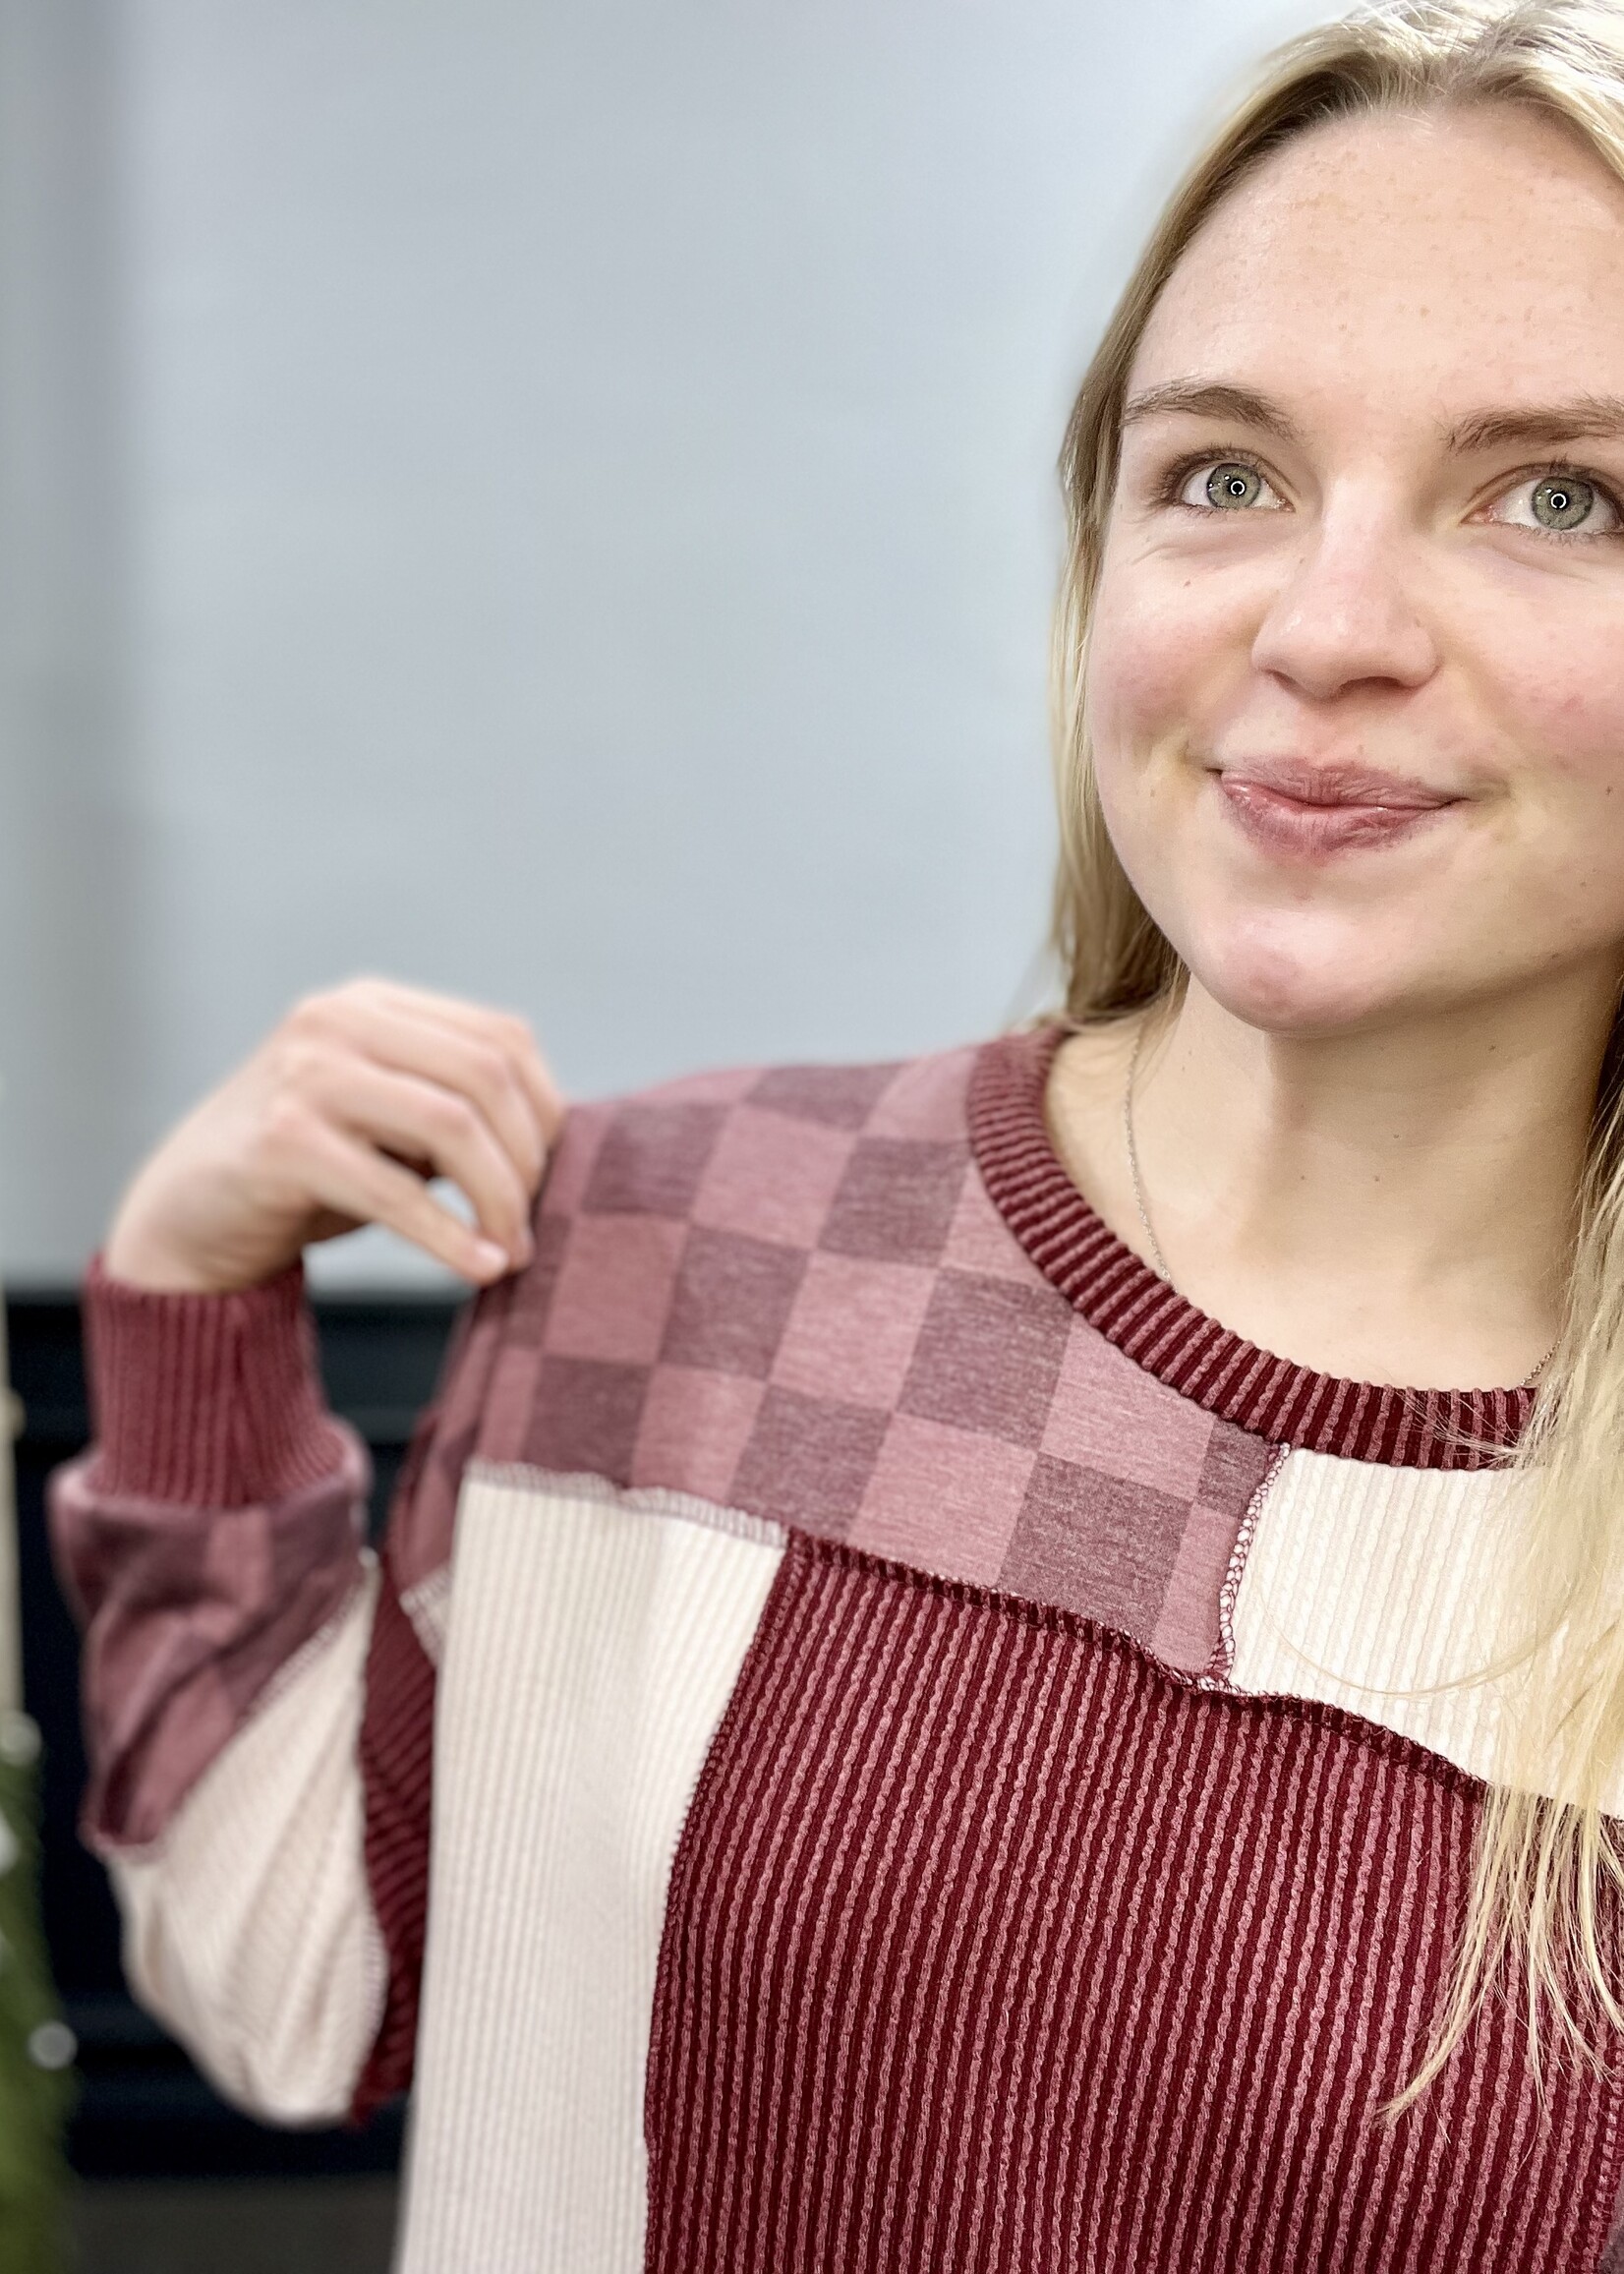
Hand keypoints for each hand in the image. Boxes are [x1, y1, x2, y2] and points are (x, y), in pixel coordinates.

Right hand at [103, 979, 562, 1292]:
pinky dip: (450, 1238)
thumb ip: (454, 1108)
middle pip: (485, 1076)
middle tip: (534, 1223)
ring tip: (513, 1251)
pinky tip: (480, 1269)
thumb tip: (557, 1144)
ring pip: (452, 1125)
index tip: (553, 1173)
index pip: (500, 1036)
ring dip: (499, 1199)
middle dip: (528, 1158)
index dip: (545, 1108)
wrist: (186, 1216)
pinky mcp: (282, 1140)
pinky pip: (396, 1191)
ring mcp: (305, 1074)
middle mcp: (337, 1021)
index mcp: (372, 1004)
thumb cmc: (307, 1173)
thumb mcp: (386, 1121)